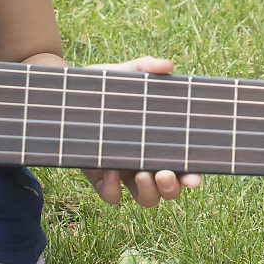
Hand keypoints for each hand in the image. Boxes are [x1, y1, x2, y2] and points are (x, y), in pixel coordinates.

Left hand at [81, 56, 204, 207]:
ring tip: (143, 175)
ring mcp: (124, 173)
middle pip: (168, 189)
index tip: (195, 178)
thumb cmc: (105, 85)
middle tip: (166, 174)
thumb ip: (145, 67)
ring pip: (146, 198)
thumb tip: (167, 65)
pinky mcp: (100, 177)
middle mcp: (146, 162)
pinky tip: (112, 170)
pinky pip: (112, 196)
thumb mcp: (125, 73)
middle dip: (171, 188)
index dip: (192, 176)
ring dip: (149, 193)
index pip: (184, 166)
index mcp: (160, 143)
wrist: (68, 94)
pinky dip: (114, 189)